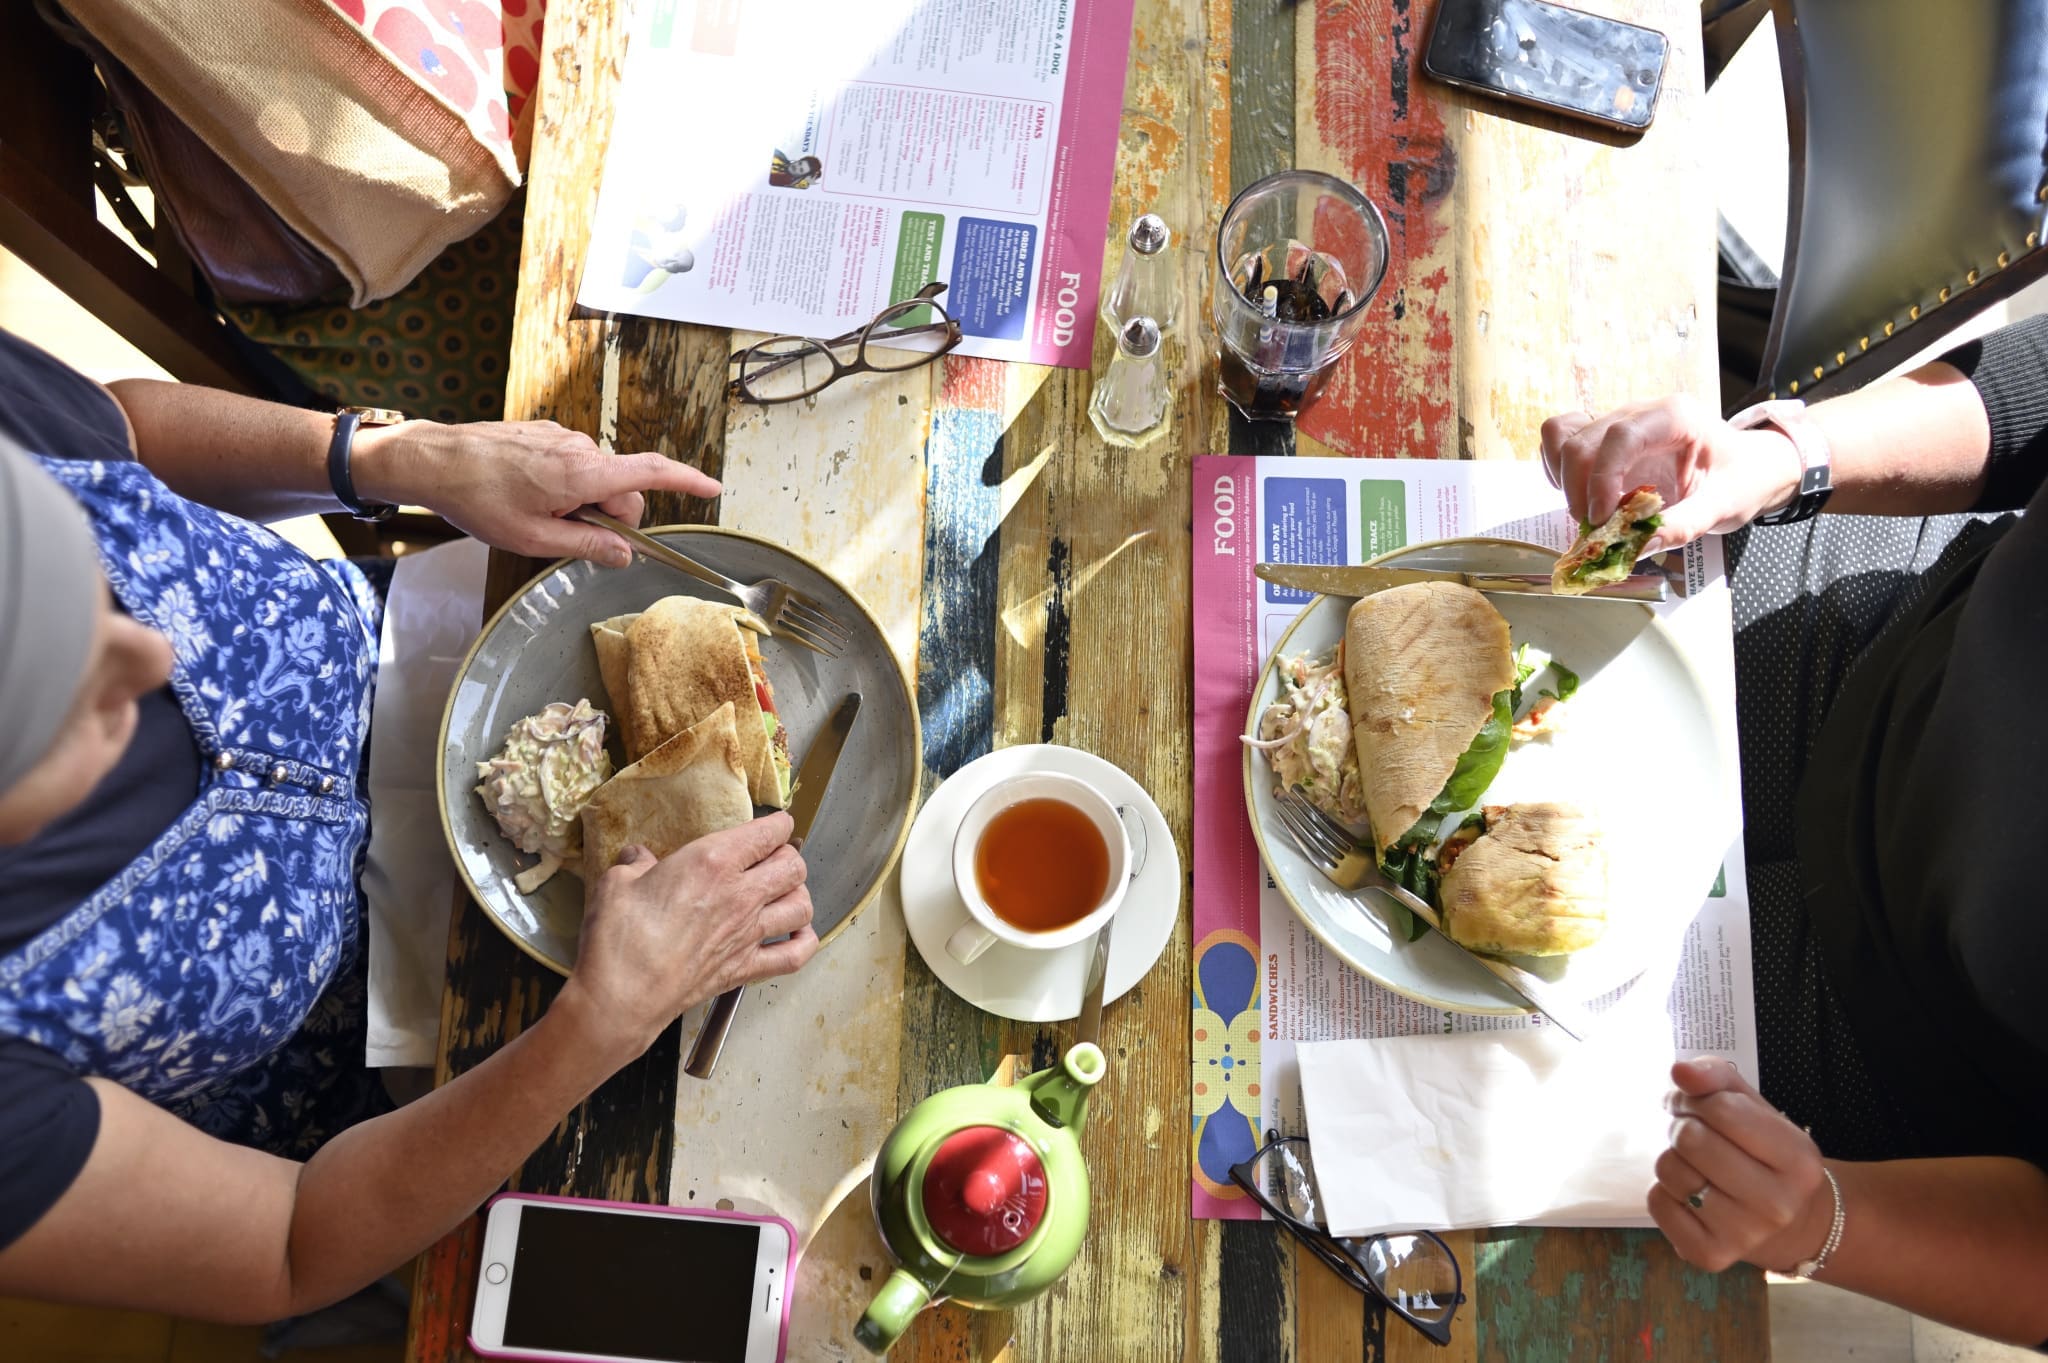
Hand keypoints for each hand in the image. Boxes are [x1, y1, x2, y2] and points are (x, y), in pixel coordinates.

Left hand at [352, 419, 720, 565]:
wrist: (433, 460)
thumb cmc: (480, 500)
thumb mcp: (535, 538)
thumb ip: (587, 544)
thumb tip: (624, 554)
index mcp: (585, 474)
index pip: (652, 473)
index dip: (688, 481)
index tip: (714, 489)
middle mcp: (581, 448)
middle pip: (622, 489)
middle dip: (609, 516)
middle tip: (566, 534)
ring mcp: (563, 438)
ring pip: (596, 479)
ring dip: (581, 501)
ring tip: (535, 512)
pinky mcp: (546, 434)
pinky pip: (574, 465)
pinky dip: (565, 485)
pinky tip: (527, 494)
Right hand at [555, 813, 817, 1062]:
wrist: (623, 996)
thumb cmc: (619, 937)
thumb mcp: (617, 882)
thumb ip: (635, 864)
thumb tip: (637, 857)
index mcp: (713, 861)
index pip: (768, 832)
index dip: (777, 824)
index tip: (775, 824)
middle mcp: (741, 895)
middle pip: (793, 866)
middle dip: (788, 856)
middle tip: (770, 857)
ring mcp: (748, 935)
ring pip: (801, 906)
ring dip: (798, 894)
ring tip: (784, 892)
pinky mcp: (745, 969)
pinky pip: (794, 955)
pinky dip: (804, 943)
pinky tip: (796, 934)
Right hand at [1540, 396, 1803, 553]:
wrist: (1748, 465)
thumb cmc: (1740, 479)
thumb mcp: (1723, 506)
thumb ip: (1682, 526)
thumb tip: (1636, 548)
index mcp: (1676, 418)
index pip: (1620, 437)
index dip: (1601, 479)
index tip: (1602, 519)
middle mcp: (1640, 412)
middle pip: (1582, 438)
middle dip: (1577, 488)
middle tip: (1595, 529)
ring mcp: (1618, 420)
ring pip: (1561, 433)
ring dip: (1563, 477)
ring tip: (1586, 511)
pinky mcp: (1604, 436)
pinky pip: (1561, 440)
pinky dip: (1559, 470)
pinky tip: (1583, 496)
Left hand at [1647, 1057, 1832, 1272]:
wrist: (1790, 1224)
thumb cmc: (1764, 1155)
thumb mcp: (1756, 1108)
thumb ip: (1718, 1077)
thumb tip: (1680, 1071)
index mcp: (1798, 1159)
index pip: (1723, 1109)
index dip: (1695, 1098)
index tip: (1695, 1103)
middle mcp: (1777, 1203)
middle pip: (1691, 1140)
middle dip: (1682, 1127)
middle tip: (1690, 1132)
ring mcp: (1744, 1234)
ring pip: (1669, 1170)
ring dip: (1672, 1158)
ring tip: (1694, 1165)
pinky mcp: (1710, 1254)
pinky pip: (1657, 1203)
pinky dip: (1664, 1191)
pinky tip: (1690, 1194)